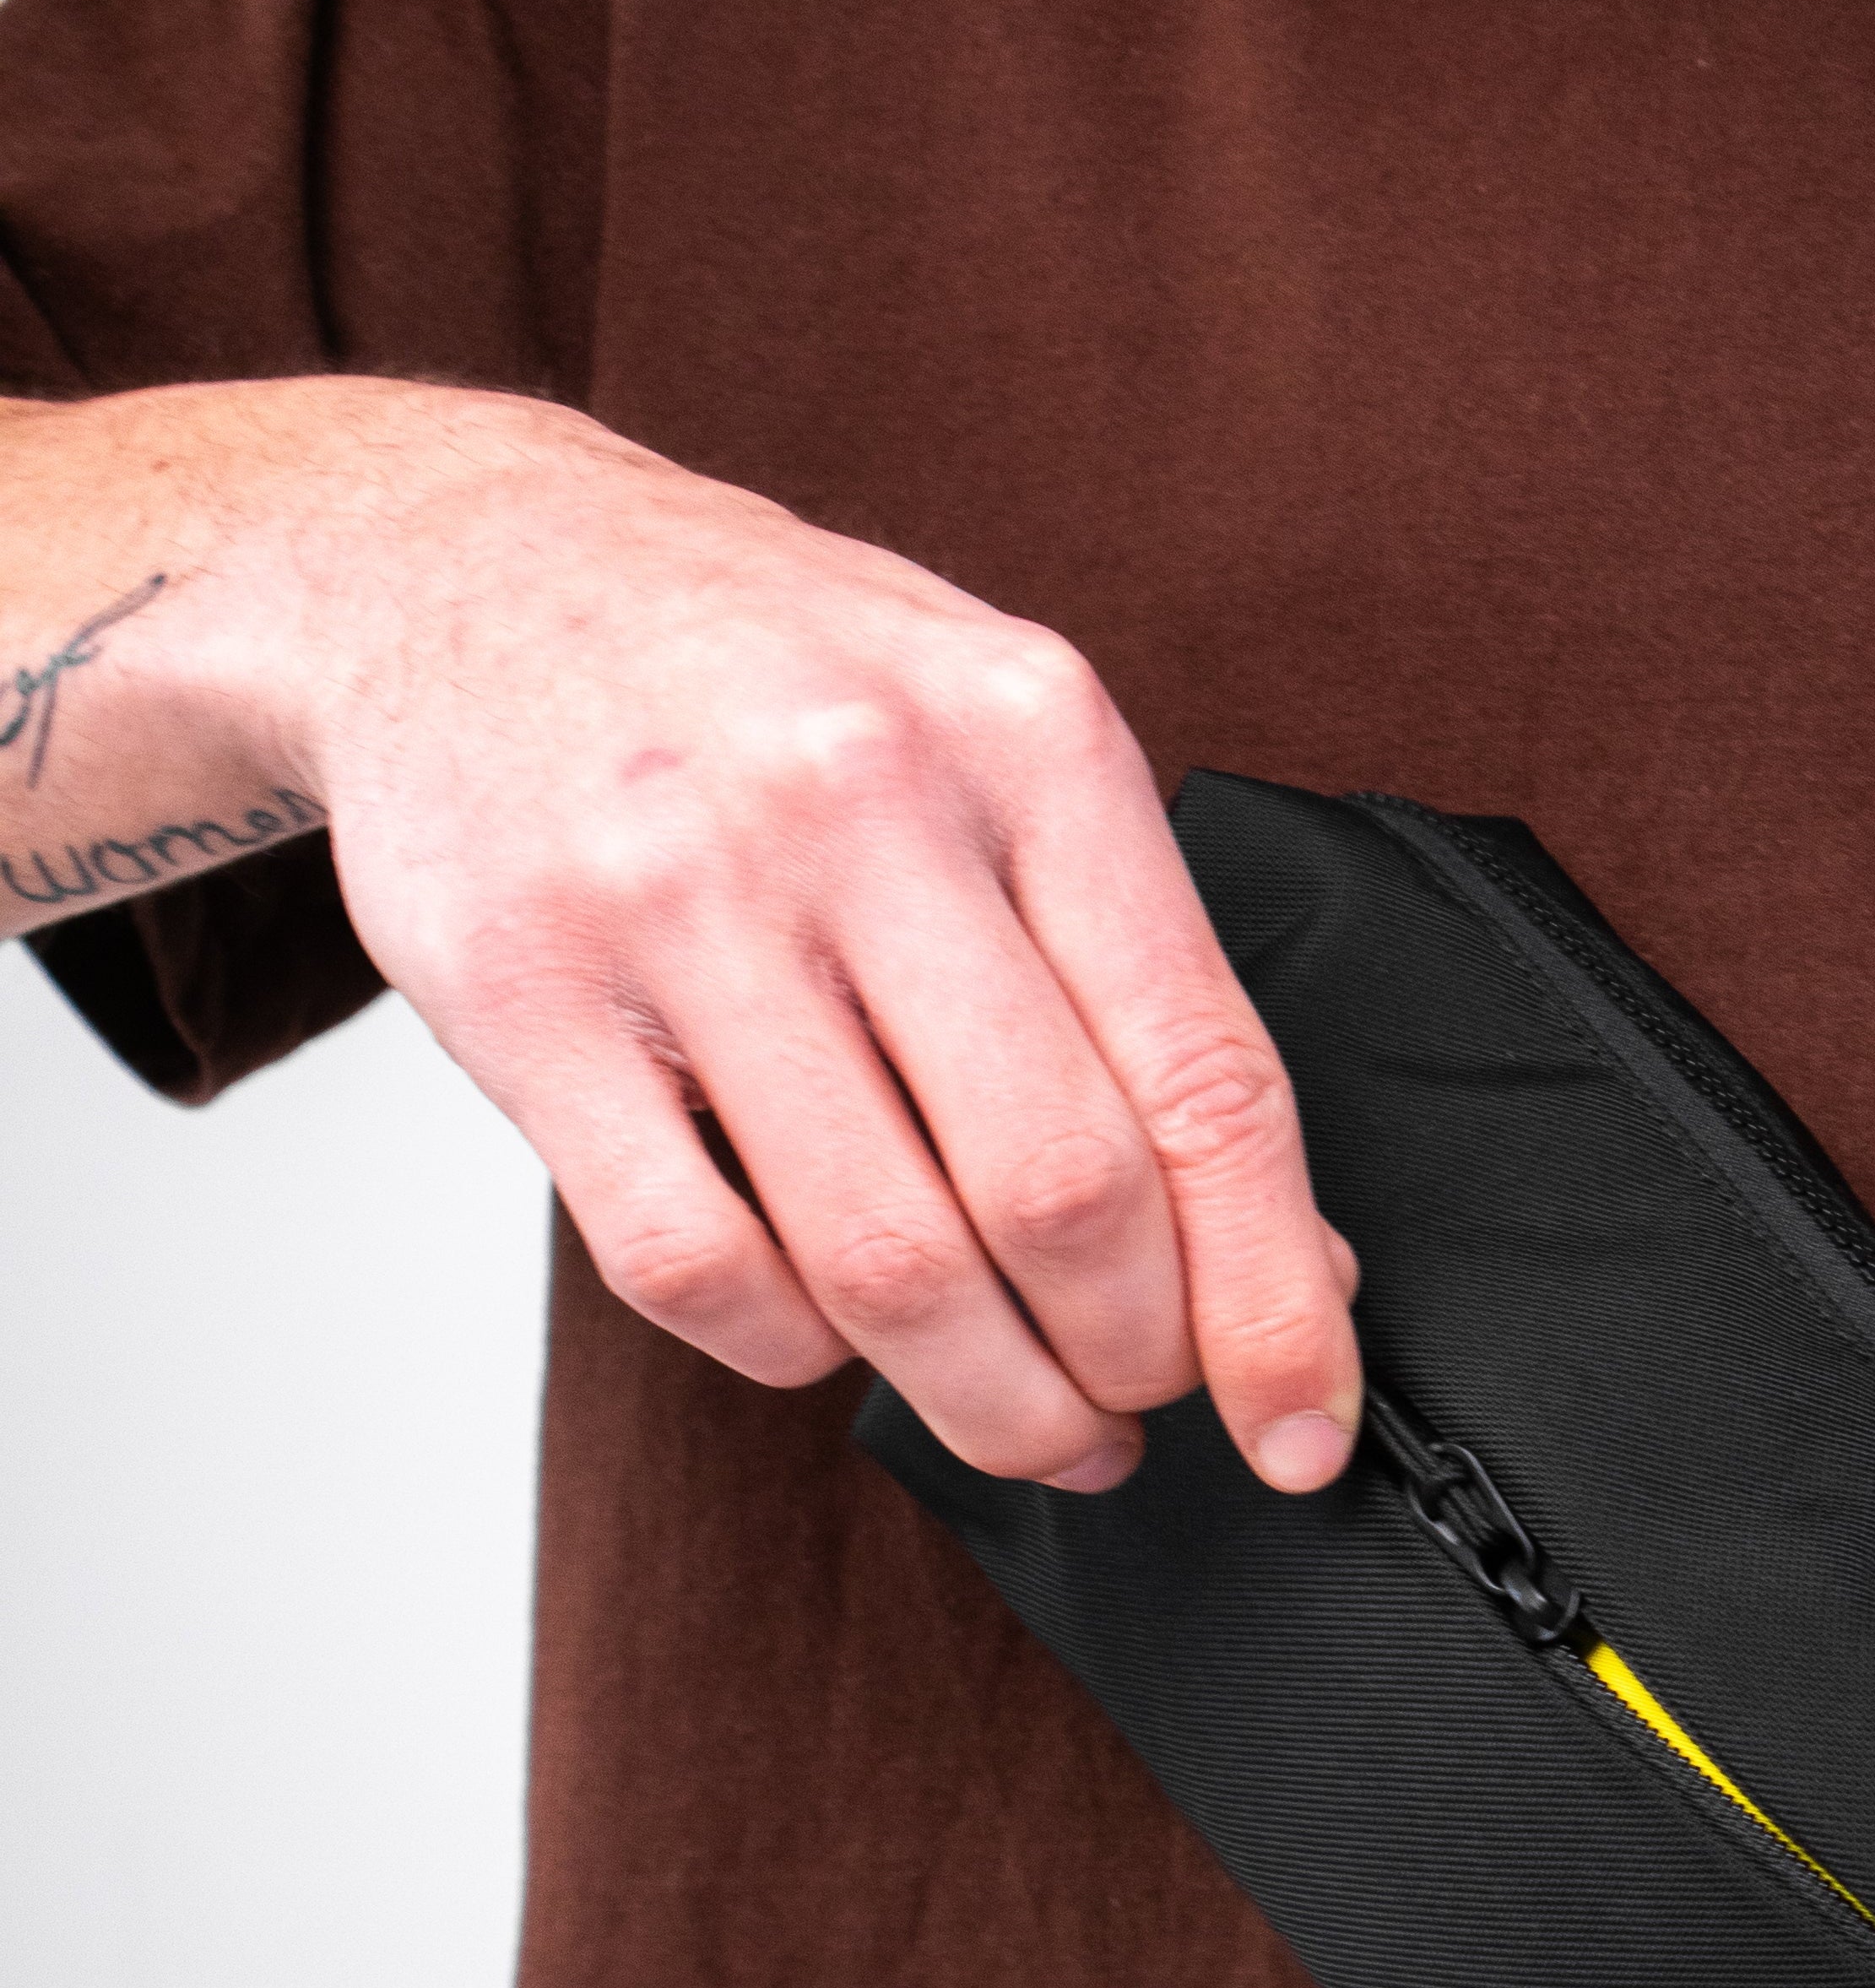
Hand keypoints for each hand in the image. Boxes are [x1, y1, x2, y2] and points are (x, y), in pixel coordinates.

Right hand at [3, 381, 1358, 1492]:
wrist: (459, 558)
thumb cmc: (773, 679)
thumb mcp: (1006, 749)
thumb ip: (1149, 985)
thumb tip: (1290, 1249)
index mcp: (1029, 735)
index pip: (1207, 1080)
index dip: (1272, 1298)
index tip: (1302, 1429)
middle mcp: (860, 799)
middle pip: (1061, 1197)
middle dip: (1131, 1363)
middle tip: (1138, 1406)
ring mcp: (678, 896)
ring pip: (887, 1264)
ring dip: (989, 1400)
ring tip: (1029, 1420)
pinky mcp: (521, 997)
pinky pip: (699, 1270)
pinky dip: (795, 1350)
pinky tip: (833, 1331)